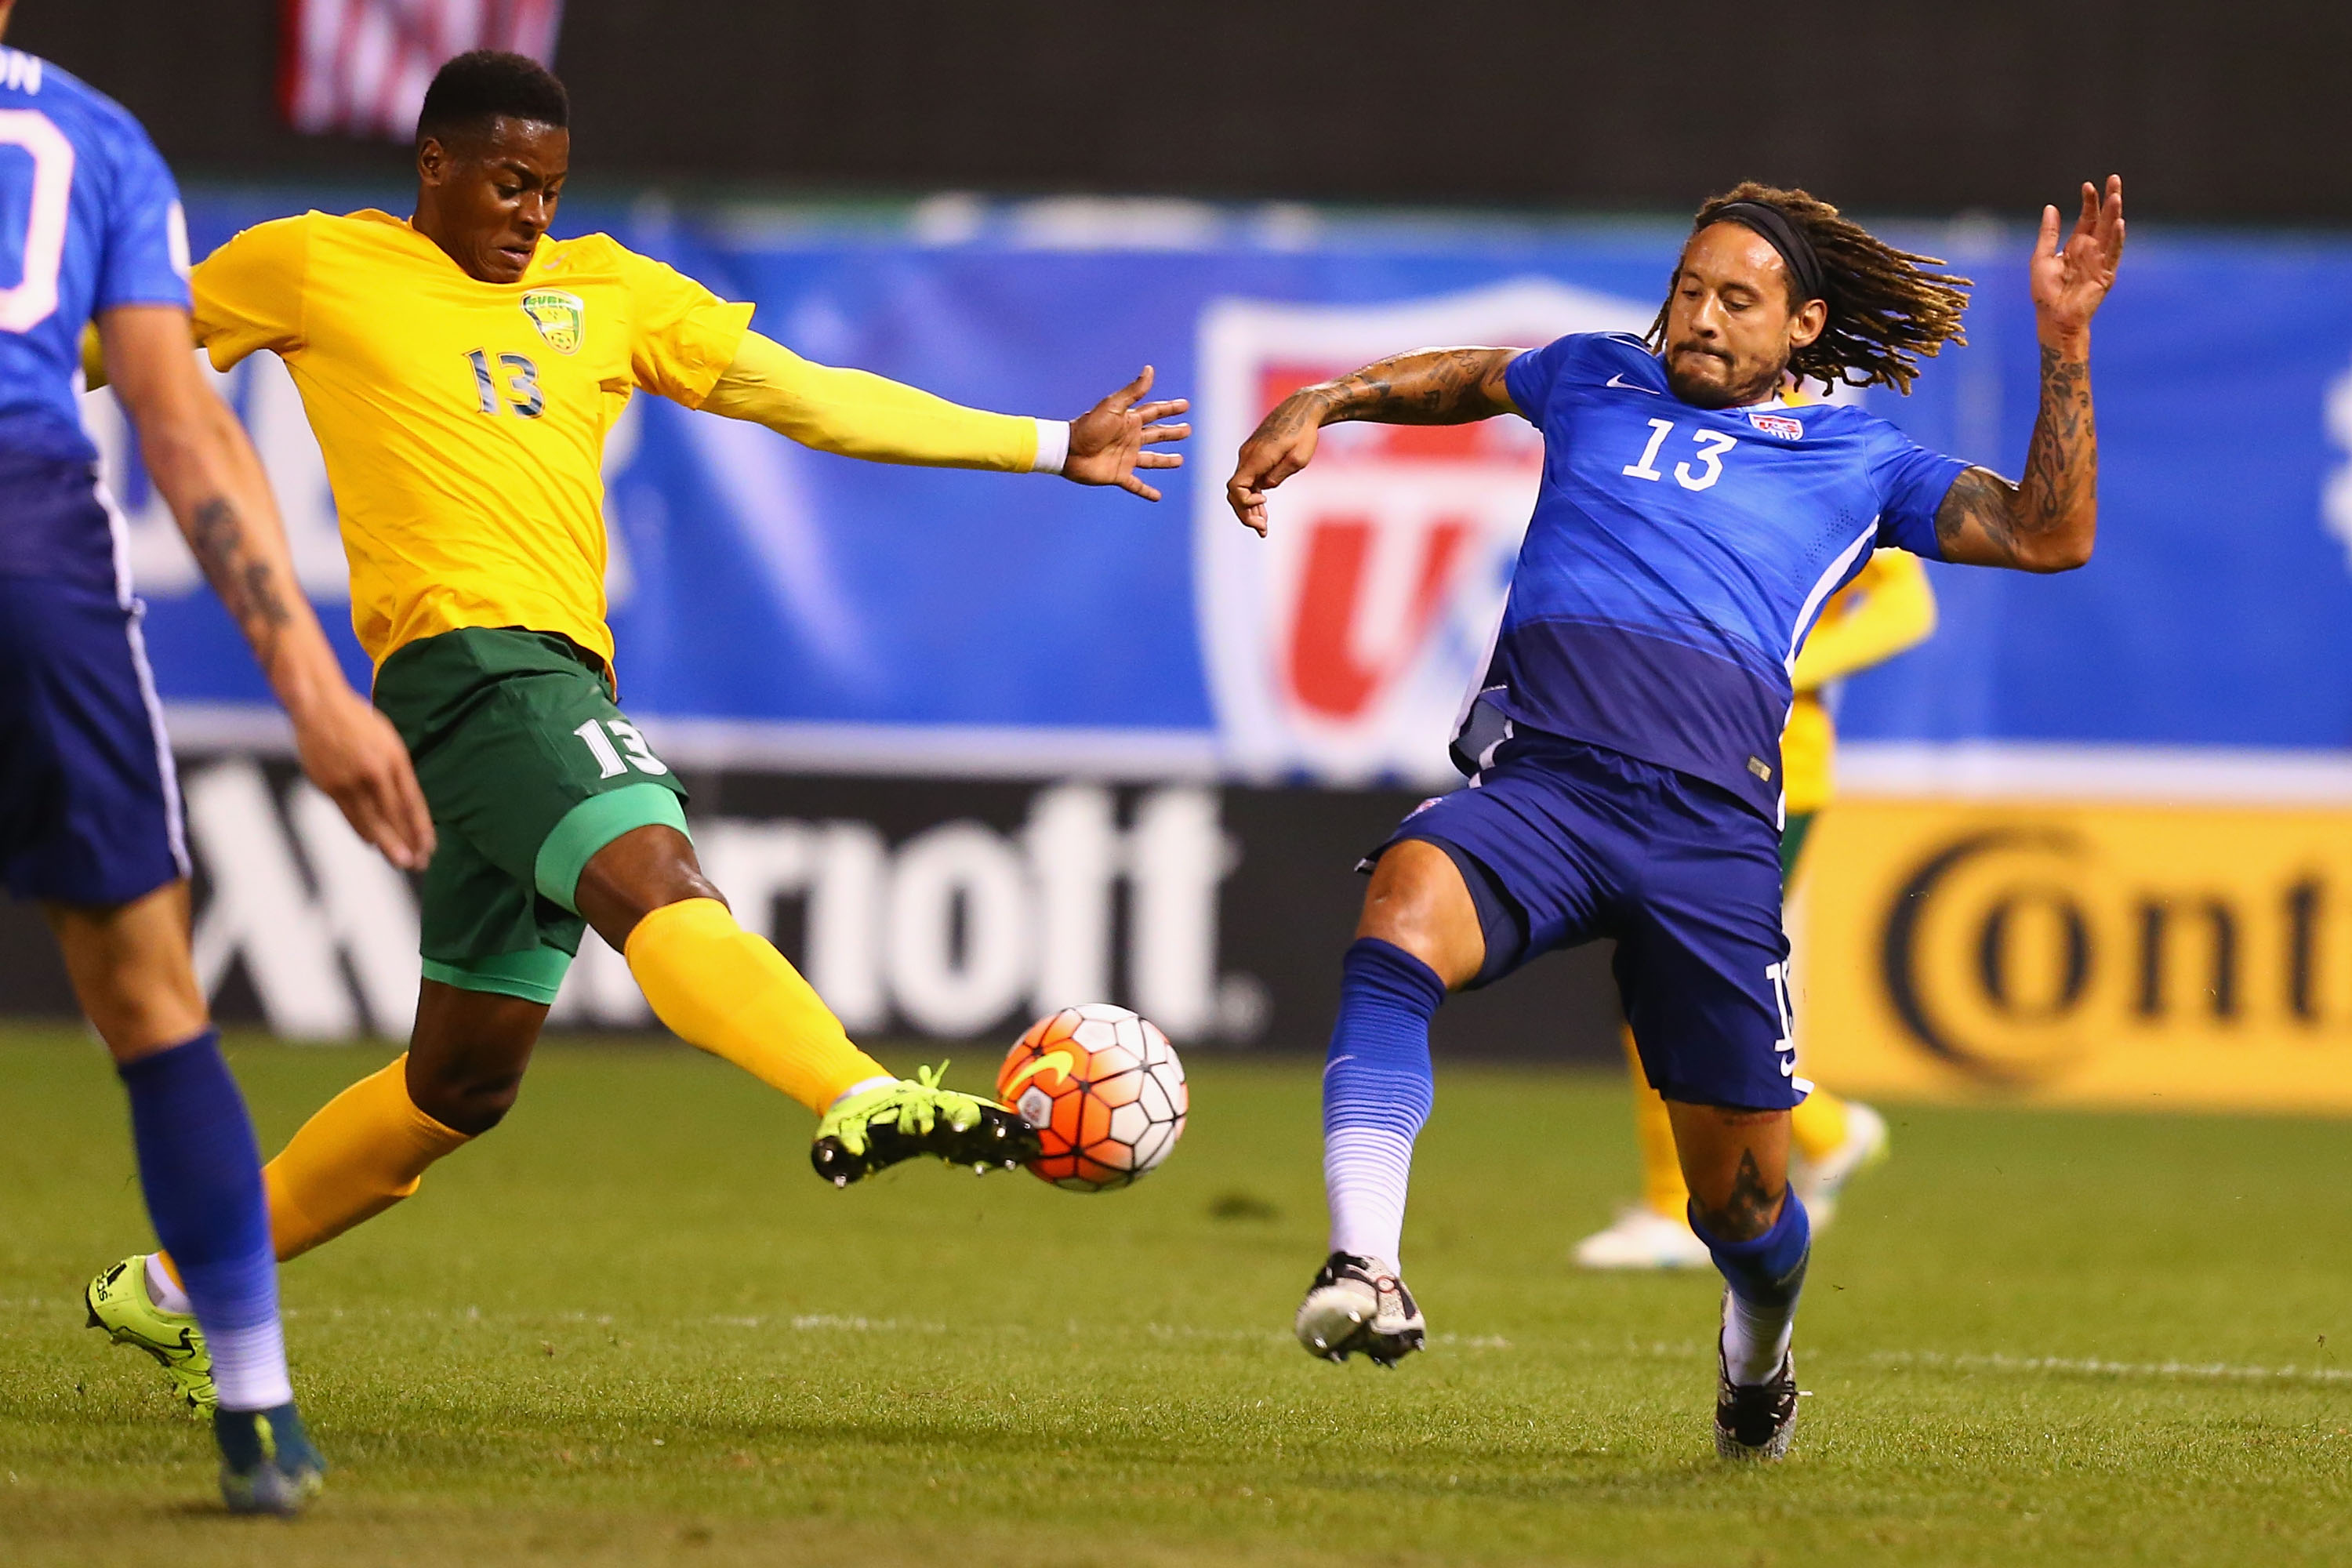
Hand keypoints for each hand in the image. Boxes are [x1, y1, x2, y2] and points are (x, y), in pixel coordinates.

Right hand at [289, 687, 435, 871]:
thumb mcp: (389, 741)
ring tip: (398, 861)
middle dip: (406, 844)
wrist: (319, 706)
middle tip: (416, 865)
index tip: (429, 848)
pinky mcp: (328, 785)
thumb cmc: (359, 722)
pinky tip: (371, 842)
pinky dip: (362, 830)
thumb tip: (405, 805)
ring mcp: (349, 781)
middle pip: (394, 817)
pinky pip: (349, 815)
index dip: (421, 829)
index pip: (412, 803)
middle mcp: (374, 773)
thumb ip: (398, 772)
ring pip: (370, 822)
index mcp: (394, 759)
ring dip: (385, 843)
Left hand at [1063, 366, 1189, 499]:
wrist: (1069, 451)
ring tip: (1180, 461)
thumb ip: (1133, 391)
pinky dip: (1146, 491)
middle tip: (1188, 430)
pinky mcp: (1119, 475)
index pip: (1154, 413)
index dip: (1170, 409)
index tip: (1185, 405)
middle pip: (1156, 435)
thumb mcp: (1114, 406)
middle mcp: (1130, 439)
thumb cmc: (1089, 426)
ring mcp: (1126, 458)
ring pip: (1151, 459)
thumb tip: (1149, 370)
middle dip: (1172, 433)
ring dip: (1165, 460)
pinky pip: (1136, 484)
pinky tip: (1157, 496)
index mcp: (1129, 421)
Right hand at [1224, 390, 1328, 536]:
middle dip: (1245, 513)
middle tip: (1263, 530)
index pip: (1236, 487)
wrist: (1302, 408)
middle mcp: (1247, 456)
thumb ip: (1278, 476)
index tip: (1265, 504)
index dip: (1245, 503)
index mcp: (1256, 457)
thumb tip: (1264, 488)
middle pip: (1235, 492)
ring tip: (1263, 527)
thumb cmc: (1304, 433)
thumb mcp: (1298, 459)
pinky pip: (1248, 479)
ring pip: (1241, 487)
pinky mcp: (1255, 454)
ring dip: (1250, 508)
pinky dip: (1253, 495)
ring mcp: (1249, 455)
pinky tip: (1263, 511)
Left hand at [2031, 175, 2123, 349]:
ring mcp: (2100, 261)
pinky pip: (2113, 253)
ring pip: (2110, 232)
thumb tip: (2050, 207)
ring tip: (2117, 196)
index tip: (2087, 185)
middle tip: (2114, 179)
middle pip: (2103, 219)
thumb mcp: (2041, 257)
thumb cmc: (2045, 291)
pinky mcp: (2106, 274)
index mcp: (2076, 245)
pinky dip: (2116, 239)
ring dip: (2114, 214)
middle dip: (2109, 200)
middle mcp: (2091, 250)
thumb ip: (2048, 233)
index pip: (2087, 218)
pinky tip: (2119, 223)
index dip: (2089, 201)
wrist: (2053, 317)